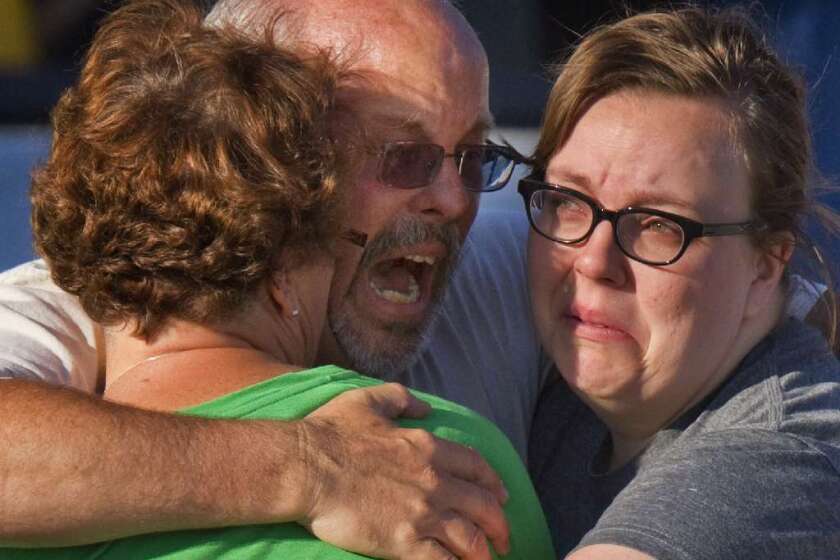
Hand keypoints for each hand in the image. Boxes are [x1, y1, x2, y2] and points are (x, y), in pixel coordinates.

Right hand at [297, 383, 509, 559]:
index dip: (493, 483)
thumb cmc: (332, 432)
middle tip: (505, 538)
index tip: (502, 496)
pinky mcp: (404, 542)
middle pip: (482, 505)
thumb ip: (402, 400)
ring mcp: (421, 513)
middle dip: (499, 524)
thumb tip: (424, 408)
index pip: (475, 467)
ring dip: (484, 551)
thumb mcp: (369, 400)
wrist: (306, 467)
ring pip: (469, 537)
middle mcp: (434, 480)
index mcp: (427, 447)